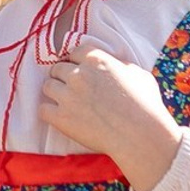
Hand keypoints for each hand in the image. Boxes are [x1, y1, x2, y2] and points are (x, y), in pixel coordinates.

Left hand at [40, 44, 182, 190]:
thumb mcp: (139, 75)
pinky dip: (50, 113)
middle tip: (75, 90)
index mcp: (96, 60)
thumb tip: (114, 63)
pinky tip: (62, 117)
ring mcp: (67, 96)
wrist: (142, 138)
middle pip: (57, 69)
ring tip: (69, 104)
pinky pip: (43, 109)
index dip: (76, 62)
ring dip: (56, 94)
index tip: (81, 72)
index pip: (73, 52)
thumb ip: (121, 64)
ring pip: (47, 86)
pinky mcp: (60, 117)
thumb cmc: (147, 107)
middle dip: (65, 78)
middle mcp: (78, 75)